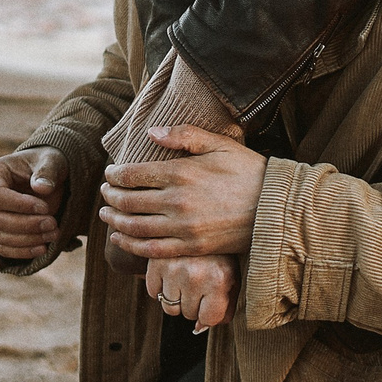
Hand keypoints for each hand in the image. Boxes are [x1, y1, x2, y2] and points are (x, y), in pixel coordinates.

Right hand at [0, 147, 69, 259]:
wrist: (47, 177)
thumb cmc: (47, 164)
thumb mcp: (52, 161)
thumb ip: (47, 171)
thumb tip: (42, 188)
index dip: (19, 205)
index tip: (44, 207)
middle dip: (26, 225)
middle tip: (53, 224)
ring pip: (1, 236)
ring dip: (29, 240)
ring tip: (54, 233)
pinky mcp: (1, 231)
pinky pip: (4, 248)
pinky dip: (23, 252)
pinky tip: (44, 248)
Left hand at [102, 125, 266, 259]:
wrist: (276, 208)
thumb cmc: (250, 171)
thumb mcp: (220, 144)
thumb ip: (184, 135)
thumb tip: (152, 132)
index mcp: (182, 172)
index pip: (133, 174)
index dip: (115, 174)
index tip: (110, 173)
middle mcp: (177, 201)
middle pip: (128, 200)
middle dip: (110, 196)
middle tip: (105, 192)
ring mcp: (183, 228)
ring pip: (135, 226)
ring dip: (115, 220)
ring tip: (106, 215)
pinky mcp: (191, 248)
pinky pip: (151, 250)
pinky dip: (130, 245)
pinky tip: (121, 239)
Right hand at [148, 254, 236, 330]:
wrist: (202, 217)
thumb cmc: (220, 253)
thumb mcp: (232, 277)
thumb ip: (224, 307)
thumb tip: (199, 327)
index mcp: (219, 280)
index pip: (208, 319)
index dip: (210, 312)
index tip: (212, 298)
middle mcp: (195, 276)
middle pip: (187, 314)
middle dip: (194, 303)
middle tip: (199, 282)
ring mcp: (172, 269)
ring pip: (168, 307)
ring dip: (176, 297)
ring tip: (185, 277)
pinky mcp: (154, 263)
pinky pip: (153, 292)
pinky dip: (160, 286)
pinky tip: (172, 271)